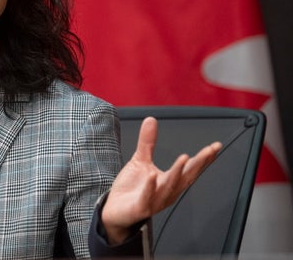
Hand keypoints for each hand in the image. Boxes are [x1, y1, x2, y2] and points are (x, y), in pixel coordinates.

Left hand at [101, 117, 221, 243]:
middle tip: (209, 151)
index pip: (191, 169)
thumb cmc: (132, 189)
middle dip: (199, 164)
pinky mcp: (140, 207)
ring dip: (177, 173)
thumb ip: (147, 142)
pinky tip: (152, 176)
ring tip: (184, 158)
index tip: (215, 147)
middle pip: (186, 177)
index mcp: (170, 181)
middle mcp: (167, 192)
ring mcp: (155, 200)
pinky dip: (150, 187)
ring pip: (169, 187)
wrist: (116, 210)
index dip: (204, 158)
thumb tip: (151, 120)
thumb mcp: (140, 161)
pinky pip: (147, 197)